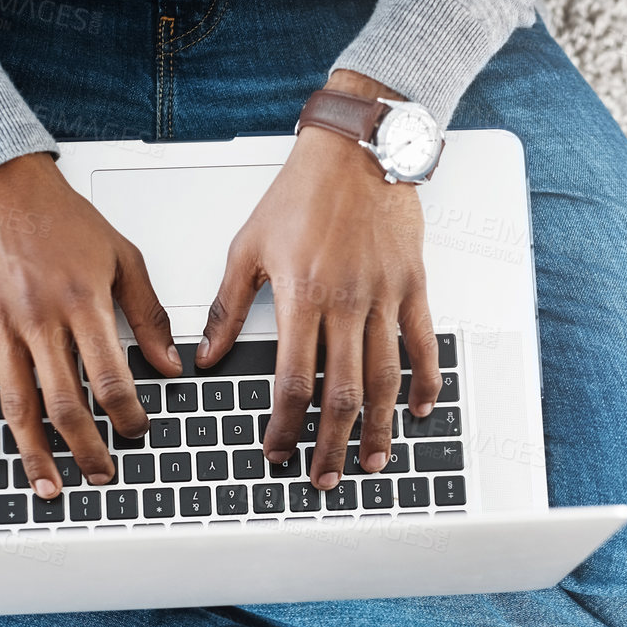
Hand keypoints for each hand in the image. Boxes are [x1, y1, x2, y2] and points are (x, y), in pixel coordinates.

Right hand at [0, 152, 180, 493]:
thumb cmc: (60, 216)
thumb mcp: (121, 255)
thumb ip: (148, 313)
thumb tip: (170, 364)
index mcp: (82, 301)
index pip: (110, 376)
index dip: (127, 414)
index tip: (137, 432)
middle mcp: (39, 317)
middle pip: (64, 401)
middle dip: (85, 448)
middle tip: (101, 474)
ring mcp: (1, 324)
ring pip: (17, 403)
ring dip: (34, 451)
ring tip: (50, 484)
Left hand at [202, 71, 441, 490]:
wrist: (357, 149)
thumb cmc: (302, 192)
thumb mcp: (248, 245)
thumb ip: (226, 306)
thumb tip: (204, 354)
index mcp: (301, 295)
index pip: (293, 380)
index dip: (286, 425)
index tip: (278, 450)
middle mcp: (346, 301)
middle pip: (341, 393)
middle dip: (330, 444)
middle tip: (323, 477)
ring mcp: (385, 296)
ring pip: (385, 379)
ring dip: (377, 427)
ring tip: (370, 461)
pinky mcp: (413, 285)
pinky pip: (422, 344)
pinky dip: (423, 381)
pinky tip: (416, 410)